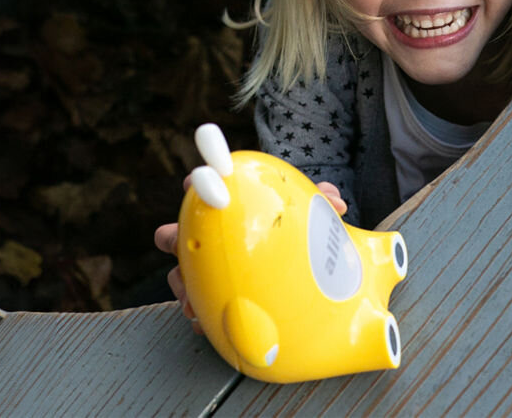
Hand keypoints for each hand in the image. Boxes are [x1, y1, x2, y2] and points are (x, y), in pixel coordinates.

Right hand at [154, 178, 346, 333]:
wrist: (300, 274)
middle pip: (173, 236)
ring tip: (193, 300)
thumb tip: (337, 203)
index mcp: (228, 212)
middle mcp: (211, 240)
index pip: (201, 194)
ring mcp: (207, 271)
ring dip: (184, 286)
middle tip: (185, 245)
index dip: (194, 188)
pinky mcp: (213, 299)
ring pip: (179, 276)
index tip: (194, 186)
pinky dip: (201, 317)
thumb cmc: (297, 233)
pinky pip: (198, 309)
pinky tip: (207, 325)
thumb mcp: (311, 215)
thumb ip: (321, 202)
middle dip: (175, 239)